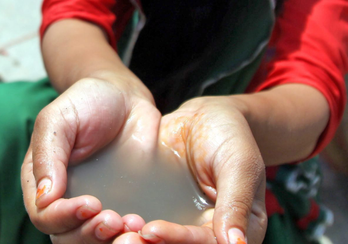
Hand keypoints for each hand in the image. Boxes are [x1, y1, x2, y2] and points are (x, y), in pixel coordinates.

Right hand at [24, 75, 159, 243]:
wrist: (125, 95)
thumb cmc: (87, 100)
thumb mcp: (59, 119)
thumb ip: (48, 156)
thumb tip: (44, 199)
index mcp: (41, 181)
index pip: (44, 216)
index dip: (64, 218)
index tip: (90, 204)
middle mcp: (64, 199)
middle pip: (66, 237)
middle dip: (89, 234)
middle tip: (114, 219)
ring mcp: (94, 206)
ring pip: (92, 241)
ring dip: (110, 240)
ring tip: (132, 224)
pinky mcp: (121, 206)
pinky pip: (120, 233)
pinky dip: (130, 235)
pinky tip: (143, 224)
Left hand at [126, 97, 266, 243]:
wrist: (206, 117)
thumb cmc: (232, 135)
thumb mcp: (239, 164)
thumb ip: (236, 203)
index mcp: (238, 232)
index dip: (179, 240)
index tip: (151, 231)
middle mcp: (210, 235)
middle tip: (124, 236)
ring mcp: (184, 225)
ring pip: (158, 242)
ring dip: (134, 239)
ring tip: (112, 227)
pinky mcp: (162, 213)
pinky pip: (145, 225)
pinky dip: (127, 226)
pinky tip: (107, 218)